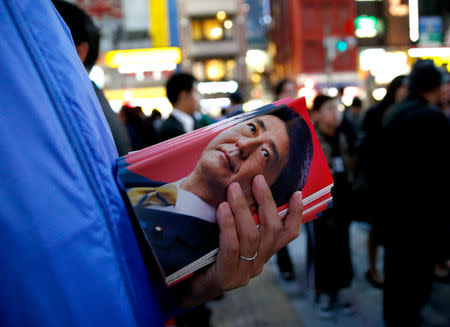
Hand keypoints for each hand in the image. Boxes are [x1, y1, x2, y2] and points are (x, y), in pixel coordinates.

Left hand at [176, 175, 302, 308]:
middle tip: (257, 179)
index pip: (287, 234)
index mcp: (263, 253)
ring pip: (252, 236)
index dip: (295, 214)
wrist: (188, 286)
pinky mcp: (227, 277)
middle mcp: (258, 263)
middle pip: (272, 230)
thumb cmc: (207, 255)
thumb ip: (240, 221)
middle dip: (266, 201)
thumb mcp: (229, 236)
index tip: (297, 193)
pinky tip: (222, 208)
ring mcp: (244, 272)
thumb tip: (243, 188)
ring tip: (234, 189)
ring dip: (243, 208)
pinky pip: (231, 246)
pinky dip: (228, 225)